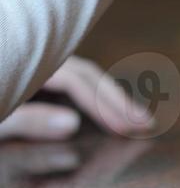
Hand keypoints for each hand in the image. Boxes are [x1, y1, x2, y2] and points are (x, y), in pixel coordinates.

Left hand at [0, 56, 154, 141]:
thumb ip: (26, 120)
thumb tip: (70, 124)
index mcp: (30, 63)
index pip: (78, 79)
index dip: (107, 102)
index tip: (132, 125)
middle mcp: (34, 61)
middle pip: (84, 75)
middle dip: (115, 101)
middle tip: (146, 124)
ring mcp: (31, 72)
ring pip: (76, 80)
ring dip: (103, 101)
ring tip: (131, 121)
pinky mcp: (27, 85)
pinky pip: (63, 87)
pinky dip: (84, 102)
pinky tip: (95, 116)